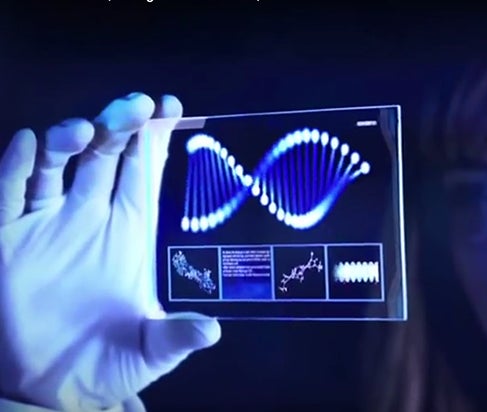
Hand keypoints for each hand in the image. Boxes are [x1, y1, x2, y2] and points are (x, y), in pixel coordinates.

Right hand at [0, 93, 221, 410]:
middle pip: (105, 154)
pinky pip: (9, 194)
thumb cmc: (110, 362)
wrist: (57, 388)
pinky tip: (27, 144)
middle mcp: (90, 215)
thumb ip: (177, 335)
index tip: (172, 107)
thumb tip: (211, 331)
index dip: (155, 137)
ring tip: (87, 130)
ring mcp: (47, 223)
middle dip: (119, 125)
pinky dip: (14, 167)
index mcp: (130, 229)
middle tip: (137, 106)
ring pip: (55, 163)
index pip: (144, 170)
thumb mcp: (151, 351)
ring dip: (70, 138)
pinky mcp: (8, 239)